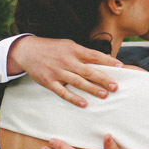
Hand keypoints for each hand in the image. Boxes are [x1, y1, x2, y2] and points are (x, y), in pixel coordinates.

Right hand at [9, 36, 123, 106]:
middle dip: (103, 79)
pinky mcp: (49, 82)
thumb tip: (103, 60)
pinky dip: (73, 98)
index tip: (121, 67)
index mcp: (73, 49)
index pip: (94, 55)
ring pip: (77, 82)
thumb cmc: (52, 48)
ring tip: (104, 95)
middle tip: (115, 86)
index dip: (108, 61)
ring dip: (91, 89)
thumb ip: (84, 53)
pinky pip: (63, 91)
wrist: (27, 50)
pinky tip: (83, 104)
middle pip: (88, 70)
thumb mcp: (68, 45)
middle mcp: (67, 60)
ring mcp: (57, 72)